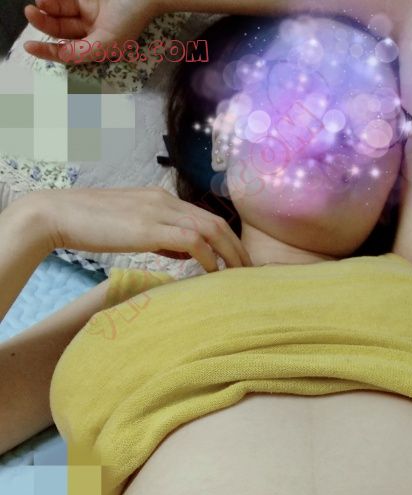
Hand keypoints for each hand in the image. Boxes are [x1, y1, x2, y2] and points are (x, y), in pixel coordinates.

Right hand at [20, 187, 251, 271]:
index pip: (205, 217)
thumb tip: (184, 253)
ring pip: (210, 229)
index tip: (238, 262)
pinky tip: (212, 274)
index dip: (227, 240)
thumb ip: (161, 238)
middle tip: (250, 273)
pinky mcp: (149, 227)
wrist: (60, 215)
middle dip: (237, 249)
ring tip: (239, 276)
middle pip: (216, 222)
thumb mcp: (133, 229)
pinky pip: (192, 240)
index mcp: (162, 199)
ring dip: (229, 254)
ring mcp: (158, 211)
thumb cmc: (92, 226)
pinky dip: (207, 257)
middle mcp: (165, 200)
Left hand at [23, 0, 157, 63]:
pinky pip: (66, 1)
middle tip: (31, 14)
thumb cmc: (131, 17)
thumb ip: (85, 51)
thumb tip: (62, 55)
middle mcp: (92, 32)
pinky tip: (46, 0)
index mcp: (98, 48)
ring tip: (36, 5)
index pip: (69, 53)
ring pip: (60, 15)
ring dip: (47, 11)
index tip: (29, 47)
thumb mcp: (109, 41)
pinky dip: (54, 1)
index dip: (48, 52)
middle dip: (44, 25)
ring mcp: (89, 13)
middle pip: (61, 32)